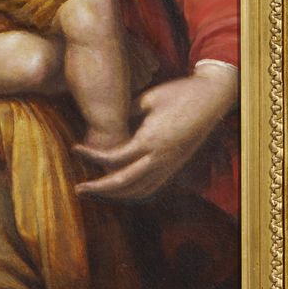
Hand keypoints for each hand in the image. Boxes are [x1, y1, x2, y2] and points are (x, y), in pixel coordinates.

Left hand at [75, 64, 237, 201]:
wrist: (212, 97)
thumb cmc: (179, 92)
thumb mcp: (148, 98)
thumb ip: (127, 113)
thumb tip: (106, 124)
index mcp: (151, 140)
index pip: (115, 158)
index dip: (92, 156)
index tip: (75, 150)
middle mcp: (161, 158)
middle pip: (124, 183)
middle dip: (99, 189)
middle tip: (78, 189)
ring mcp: (171, 165)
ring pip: (139, 191)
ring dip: (116, 195)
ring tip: (96, 192)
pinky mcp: (176, 166)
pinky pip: (152, 187)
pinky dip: (134, 192)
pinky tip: (121, 189)